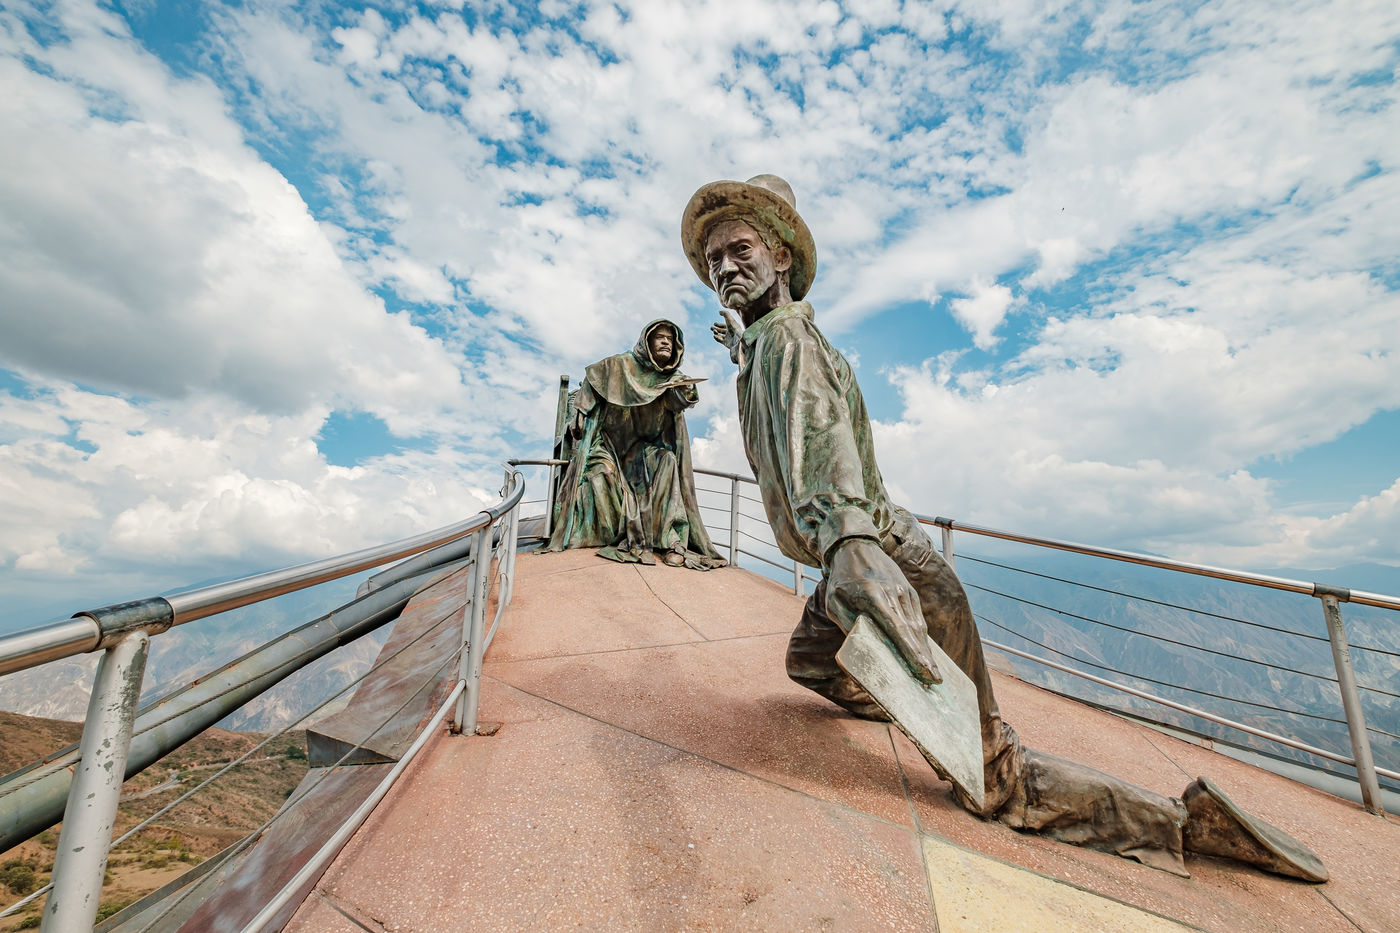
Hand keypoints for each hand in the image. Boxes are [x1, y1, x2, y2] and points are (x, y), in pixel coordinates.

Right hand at [710, 309, 744, 364]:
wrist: (738, 339)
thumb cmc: (735, 328)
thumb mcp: (730, 319)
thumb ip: (725, 313)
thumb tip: (719, 312)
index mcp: (732, 327)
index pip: (724, 325)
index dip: (719, 324)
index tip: (714, 323)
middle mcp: (730, 332)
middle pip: (721, 331)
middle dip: (716, 329)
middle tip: (711, 328)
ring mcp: (728, 338)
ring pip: (720, 335)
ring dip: (715, 333)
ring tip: (713, 332)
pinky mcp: (726, 343)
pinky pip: (720, 340)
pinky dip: (716, 338)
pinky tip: (714, 336)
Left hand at [826, 538, 939, 684]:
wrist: (855, 547)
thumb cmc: (842, 580)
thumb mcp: (835, 604)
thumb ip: (850, 626)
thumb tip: (867, 650)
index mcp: (873, 597)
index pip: (897, 629)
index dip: (912, 652)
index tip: (923, 670)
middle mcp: (894, 594)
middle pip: (913, 632)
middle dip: (925, 659)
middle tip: (934, 681)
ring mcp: (904, 591)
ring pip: (918, 626)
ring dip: (926, 651)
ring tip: (932, 674)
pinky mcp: (909, 591)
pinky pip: (917, 618)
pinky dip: (921, 637)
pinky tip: (925, 653)